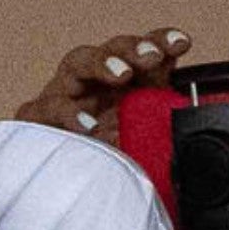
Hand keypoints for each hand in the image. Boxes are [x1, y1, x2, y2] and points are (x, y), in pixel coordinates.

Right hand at [14, 28, 191, 145]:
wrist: (64, 187)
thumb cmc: (107, 158)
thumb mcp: (144, 145)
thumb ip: (163, 131)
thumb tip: (190, 128)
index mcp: (126, 84)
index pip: (145, 54)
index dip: (161, 42)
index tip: (181, 43)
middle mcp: (96, 81)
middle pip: (113, 49)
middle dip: (133, 48)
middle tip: (151, 56)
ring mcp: (65, 94)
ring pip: (78, 62)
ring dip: (102, 63)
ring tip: (121, 74)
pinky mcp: (38, 116)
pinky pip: (50, 107)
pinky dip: (69, 113)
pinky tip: (88, 124)